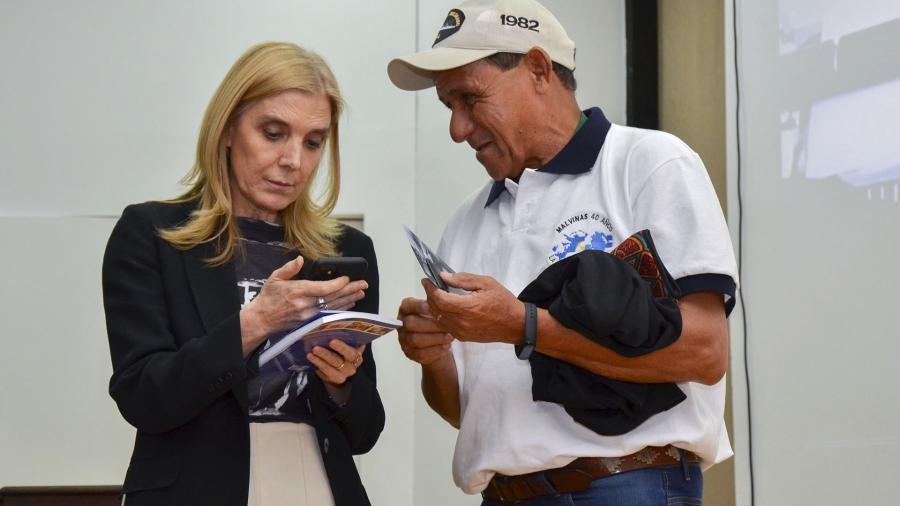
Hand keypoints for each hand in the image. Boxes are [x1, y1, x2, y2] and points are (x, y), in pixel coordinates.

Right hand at [239, 256, 367, 354]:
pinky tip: (349, 304)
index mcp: (298, 291)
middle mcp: (305, 305)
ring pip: (333, 307)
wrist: (261, 319)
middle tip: (363, 284)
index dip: (338, 283)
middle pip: (332, 297)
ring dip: (349, 300)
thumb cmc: (268, 298)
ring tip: (361, 293)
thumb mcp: (275, 278)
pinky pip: (329, 315)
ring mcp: (308, 316)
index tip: (348, 278)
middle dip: (350, 290)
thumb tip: (300, 259)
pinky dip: (340, 309)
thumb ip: (289, 269)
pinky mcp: (310, 323)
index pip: (323, 288)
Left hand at [307, 340, 365, 385]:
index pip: (350, 352)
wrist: (344, 368)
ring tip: (310, 354)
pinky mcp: (334, 380)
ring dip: (318, 361)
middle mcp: (351, 367)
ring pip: (329, 368)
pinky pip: (324, 374)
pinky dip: (317, 366)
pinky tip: (312, 360)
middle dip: (325, 354)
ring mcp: (343, 375)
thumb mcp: (348, 345)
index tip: (331, 341)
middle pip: (338, 361)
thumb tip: (339, 327)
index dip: (342, 347)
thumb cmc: (345, 352)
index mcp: (356, 356)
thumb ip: (347, 339)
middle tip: (315, 348)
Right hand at [397, 296, 453, 365]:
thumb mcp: (436, 310)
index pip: (408, 305)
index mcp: (406, 309)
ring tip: (449, 337)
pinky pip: (420, 353)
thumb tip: (445, 303)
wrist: (437, 341)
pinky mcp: (409, 353)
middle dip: (431, 325)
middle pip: (411, 323)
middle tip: (447, 325)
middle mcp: (401, 323)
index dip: (418, 306)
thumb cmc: (436, 321)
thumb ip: (437, 306)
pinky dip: (435, 350)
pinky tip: (446, 346)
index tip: (430, 306)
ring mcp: (403, 339)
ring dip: (435, 338)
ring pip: (416, 339)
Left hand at [423, 272, 523, 344]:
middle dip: (430, 296)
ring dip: (433, 306)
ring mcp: (461, 332)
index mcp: (468, 308)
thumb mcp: (486, 283)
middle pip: (435, 309)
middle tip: (431, 285)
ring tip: (436, 295)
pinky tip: (445, 307)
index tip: (426, 280)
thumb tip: (444, 276)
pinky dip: (441, 316)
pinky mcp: (463, 338)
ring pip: (438, 319)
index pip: (439, 298)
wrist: (516, 325)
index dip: (430, 288)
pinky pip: (445, 326)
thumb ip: (464, 280)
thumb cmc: (503, 302)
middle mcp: (462, 322)